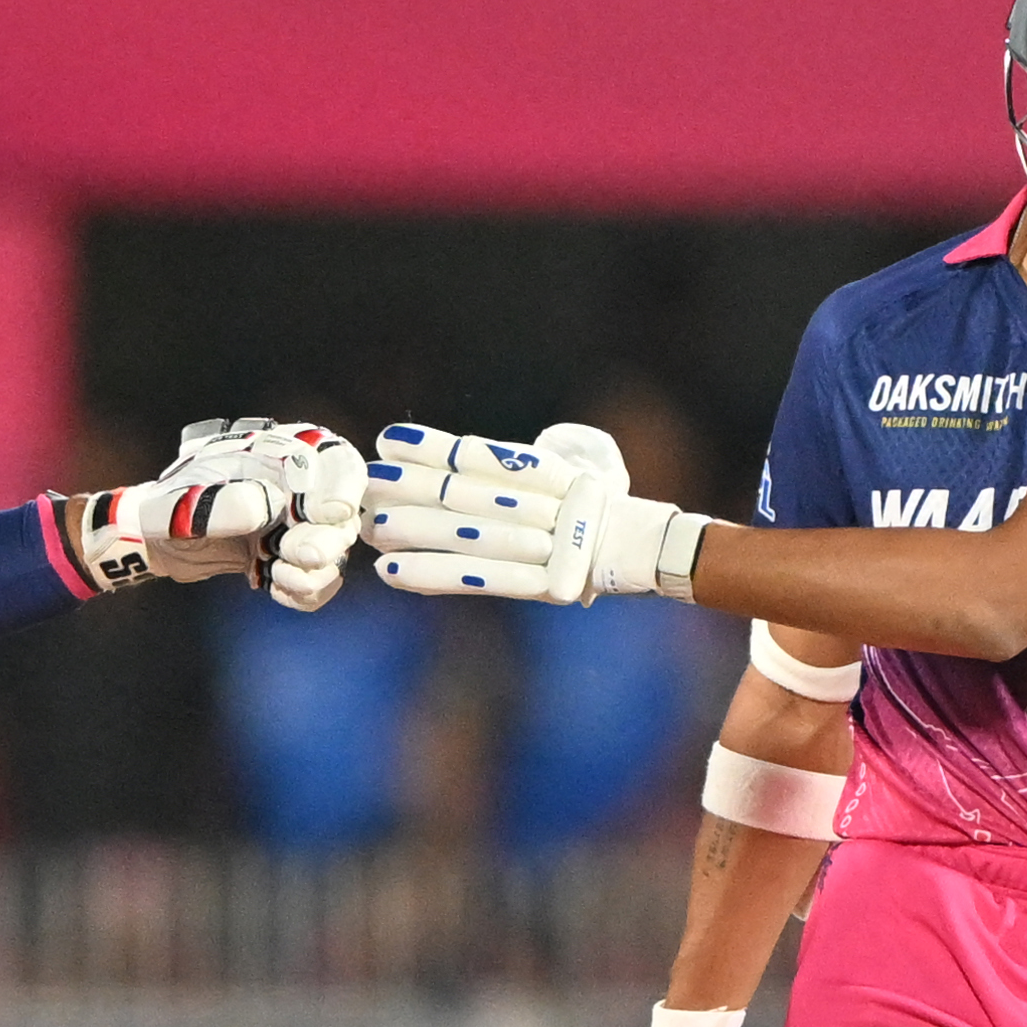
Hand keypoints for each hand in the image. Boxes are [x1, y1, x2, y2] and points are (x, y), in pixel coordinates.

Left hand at [65, 417, 367, 608]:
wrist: (156, 539)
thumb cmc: (170, 505)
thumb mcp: (188, 501)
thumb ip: (227, 502)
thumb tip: (270, 509)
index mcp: (284, 454)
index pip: (338, 462)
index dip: (342, 488)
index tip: (322, 512)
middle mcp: (302, 489)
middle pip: (345, 515)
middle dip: (325, 541)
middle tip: (290, 553)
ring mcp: (301, 526)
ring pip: (337, 553)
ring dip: (314, 572)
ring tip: (276, 573)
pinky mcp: (292, 559)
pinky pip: (320, 581)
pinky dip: (305, 592)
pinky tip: (275, 588)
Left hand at [364, 422, 711, 606]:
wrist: (658, 554)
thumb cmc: (606, 511)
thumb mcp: (578, 474)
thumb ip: (529, 467)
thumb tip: (474, 458)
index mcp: (557, 475)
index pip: (486, 458)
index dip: (437, 448)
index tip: (390, 439)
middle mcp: (552, 507)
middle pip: (471, 496)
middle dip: (414, 487)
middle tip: (367, 481)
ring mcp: (552, 547)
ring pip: (472, 537)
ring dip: (417, 533)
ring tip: (371, 528)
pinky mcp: (548, 587)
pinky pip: (484, 580)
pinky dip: (436, 575)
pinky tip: (393, 572)